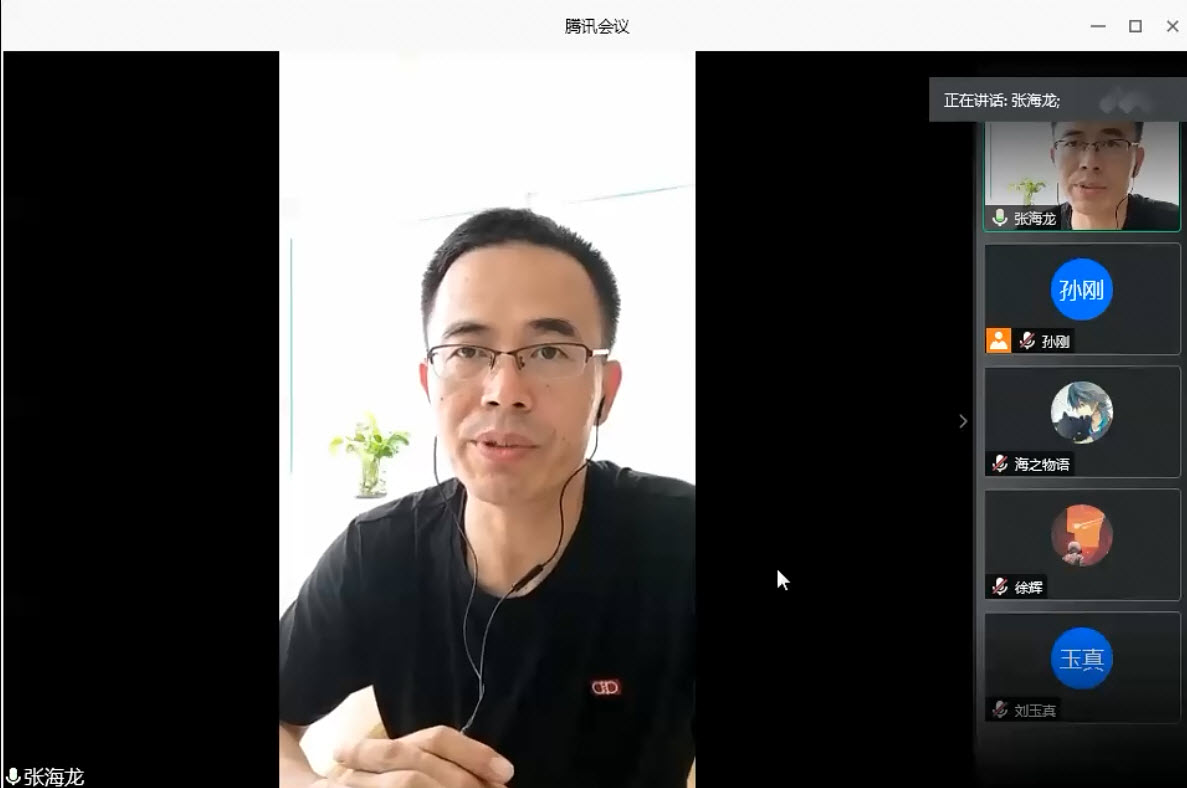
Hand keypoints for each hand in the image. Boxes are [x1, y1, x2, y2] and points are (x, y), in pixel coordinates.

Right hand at [327, 725, 514, 787]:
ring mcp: (353, 787)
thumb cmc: (368, 783)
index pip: (435, 739)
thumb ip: (435, 769)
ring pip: (406, 784)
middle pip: (419, 765)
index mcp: (388, 750)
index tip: (507, 772)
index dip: (474, 753)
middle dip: (461, 781)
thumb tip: (492, 779)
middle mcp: (366, 766)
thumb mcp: (397, 769)